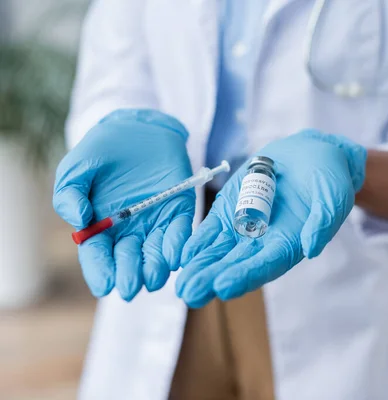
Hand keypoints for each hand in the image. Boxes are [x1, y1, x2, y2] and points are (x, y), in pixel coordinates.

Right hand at [53, 109, 194, 300]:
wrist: (136, 127)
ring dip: (155, 267)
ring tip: (153, 277)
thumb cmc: (101, 151)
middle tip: (131, 287)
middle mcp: (129, 232)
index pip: (98, 257)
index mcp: (101, 227)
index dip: (101, 272)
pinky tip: (175, 257)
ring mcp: (155, 223)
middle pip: (128, 260)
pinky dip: (177, 245)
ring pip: (156, 253)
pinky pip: (179, 232)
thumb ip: (70, 193)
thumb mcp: (77, 168)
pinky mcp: (179, 210)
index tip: (105, 286)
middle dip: (129, 274)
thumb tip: (78, 220)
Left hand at [176, 130, 366, 306]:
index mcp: (289, 243)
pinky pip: (211, 229)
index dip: (245, 275)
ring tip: (181, 283)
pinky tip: (182, 255)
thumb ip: (323, 221)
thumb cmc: (329, 179)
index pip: (266, 264)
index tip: (223, 287)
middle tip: (190, 294)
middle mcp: (264, 242)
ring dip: (200, 266)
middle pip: (237, 264)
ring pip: (219, 251)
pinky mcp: (230, 210)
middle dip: (213, 278)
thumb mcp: (333, 195)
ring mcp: (244, 227)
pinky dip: (198, 241)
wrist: (312, 156)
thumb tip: (311, 248)